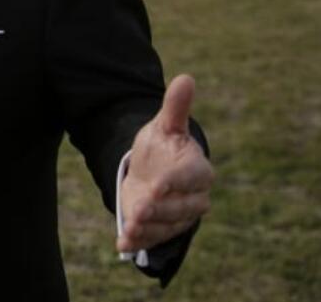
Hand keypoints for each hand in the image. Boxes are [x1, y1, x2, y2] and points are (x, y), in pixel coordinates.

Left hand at [118, 74, 212, 251]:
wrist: (152, 170)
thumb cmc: (163, 147)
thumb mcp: (165, 126)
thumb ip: (175, 107)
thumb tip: (185, 78)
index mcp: (198, 170)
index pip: (192, 177)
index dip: (176, 181)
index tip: (158, 184)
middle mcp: (194, 198)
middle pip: (182, 207)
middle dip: (160, 208)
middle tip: (141, 208)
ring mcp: (179, 217)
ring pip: (168, 225)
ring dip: (148, 227)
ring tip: (130, 225)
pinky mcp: (163, 230)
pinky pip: (154, 239)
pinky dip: (138, 242)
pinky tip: (123, 242)